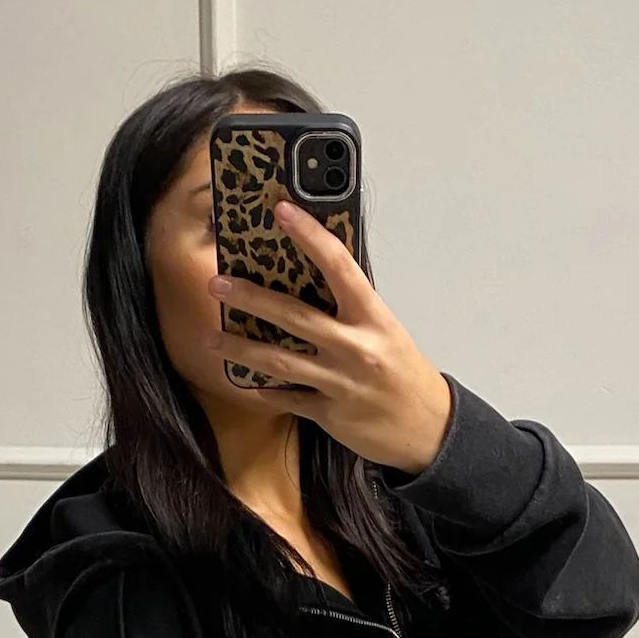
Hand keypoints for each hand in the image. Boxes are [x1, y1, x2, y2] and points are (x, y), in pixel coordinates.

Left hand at [203, 200, 452, 474]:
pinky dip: (266, 390)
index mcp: (373, 317)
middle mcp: (356, 347)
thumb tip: (312, 275)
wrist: (427, 427)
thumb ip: (351, 307)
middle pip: (294, 316)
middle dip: (251, 298)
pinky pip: (288, 398)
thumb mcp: (385, 329)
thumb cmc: (403, 372)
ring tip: (211, 338)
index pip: (338, 265)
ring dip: (241, 349)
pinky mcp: (329, 413)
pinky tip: (245, 380)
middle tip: (218, 283)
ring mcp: (340, 382)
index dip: (309, 234)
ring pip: (280, 361)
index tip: (282, 210)